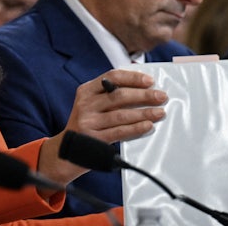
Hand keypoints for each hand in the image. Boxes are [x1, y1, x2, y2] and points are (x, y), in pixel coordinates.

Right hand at [38, 69, 167, 184]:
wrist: (66, 152)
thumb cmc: (86, 124)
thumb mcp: (91, 104)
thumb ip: (110, 94)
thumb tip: (142, 88)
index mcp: (86, 90)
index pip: (112, 76)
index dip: (133, 78)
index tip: (150, 81)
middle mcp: (86, 104)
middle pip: (119, 95)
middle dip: (144, 95)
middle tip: (161, 96)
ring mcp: (89, 122)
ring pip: (121, 114)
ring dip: (144, 113)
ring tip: (159, 112)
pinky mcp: (94, 139)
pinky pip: (119, 132)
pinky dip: (136, 128)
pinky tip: (148, 126)